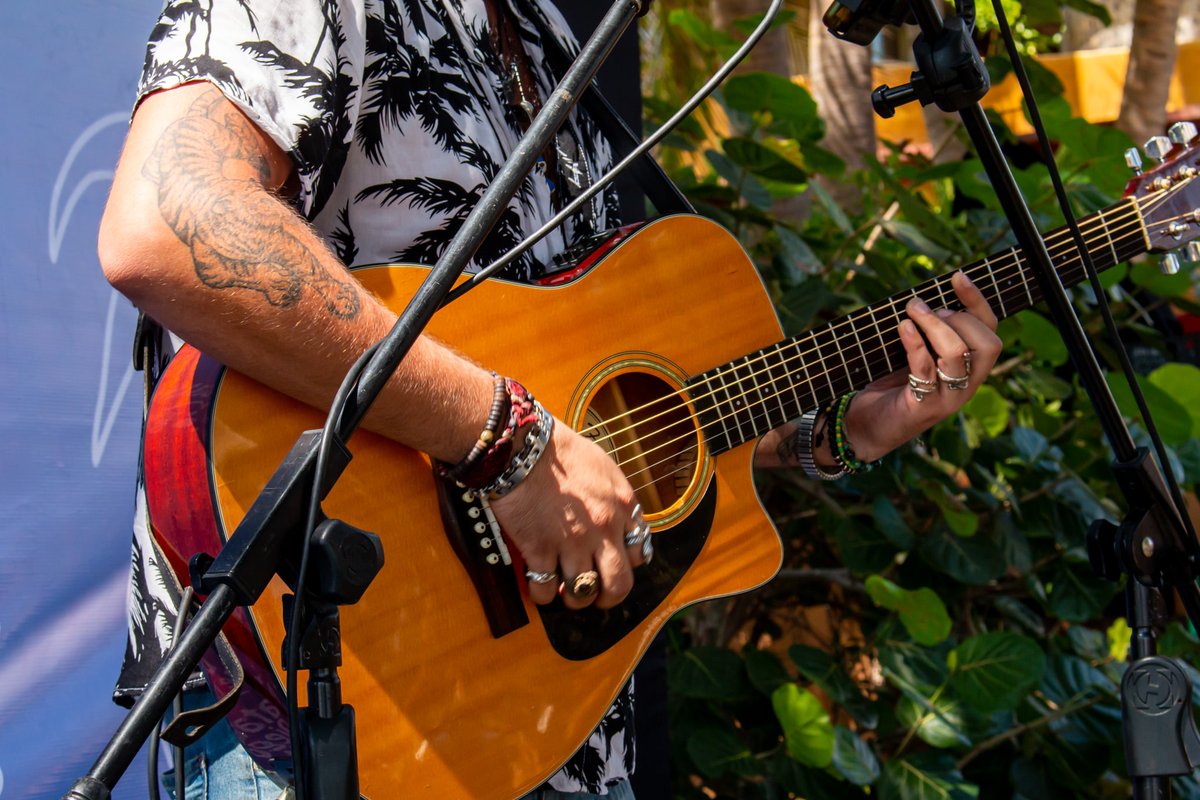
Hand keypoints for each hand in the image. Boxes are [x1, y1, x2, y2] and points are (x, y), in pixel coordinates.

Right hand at [488, 421, 645, 609]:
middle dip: (608, 597)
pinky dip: (542, 594)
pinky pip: (546, 589)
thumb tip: (614, 515)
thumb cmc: (559, 449)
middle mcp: (603, 529)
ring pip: (583, 593)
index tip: (611, 562)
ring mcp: (572, 542)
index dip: (624, 563)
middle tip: (596, 596)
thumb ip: (613, 496)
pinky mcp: (540, 549)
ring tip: (564, 591)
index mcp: (622, 506)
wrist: (523, 446)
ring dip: (574, 599)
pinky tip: (538, 585)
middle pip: (619, 584)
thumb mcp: (603, 466)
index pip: (638, 552)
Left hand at [840, 271, 1001, 460]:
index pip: (990, 330)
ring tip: (912, 311)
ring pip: (958, 354)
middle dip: (958, 316)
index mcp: (968, 368)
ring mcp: (947, 399)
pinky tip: (903, 328)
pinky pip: (925, 371)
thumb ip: (925, 331)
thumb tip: (922, 298)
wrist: (863, 426)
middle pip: (987, 343)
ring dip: (935, 325)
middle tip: (924, 308)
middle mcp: (966, 385)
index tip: (957, 277)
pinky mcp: (922, 408)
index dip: (977, 301)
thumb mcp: (911, 352)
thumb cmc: (887, 385)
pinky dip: (915, 344)